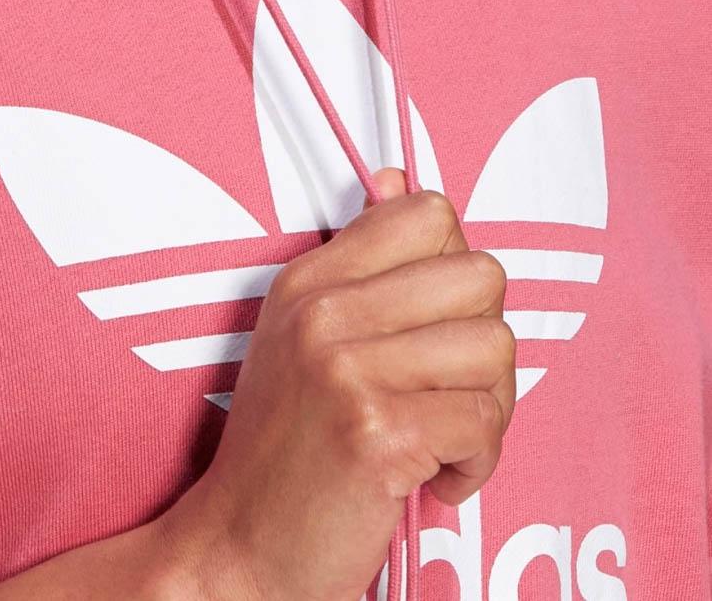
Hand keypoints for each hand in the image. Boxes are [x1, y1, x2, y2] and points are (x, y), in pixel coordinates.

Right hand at [154, 168, 515, 600]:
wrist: (238, 554)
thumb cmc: (285, 452)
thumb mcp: (301, 335)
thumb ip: (358, 263)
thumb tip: (397, 180)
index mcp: (309, 278)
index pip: (429, 213)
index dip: (453, 269)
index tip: (432, 325)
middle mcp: (323, 311)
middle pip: (481, 276)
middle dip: (484, 342)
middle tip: (448, 391)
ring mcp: (347, 369)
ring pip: (496, 349)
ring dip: (487, 410)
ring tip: (443, 439)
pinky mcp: (377, 433)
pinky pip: (484, 423)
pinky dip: (477, 464)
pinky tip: (436, 480)